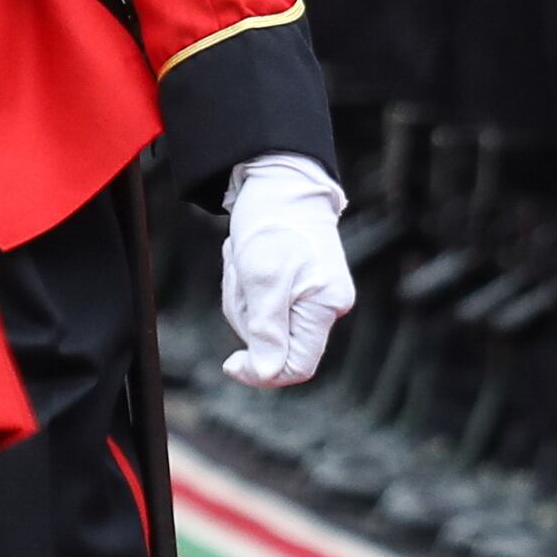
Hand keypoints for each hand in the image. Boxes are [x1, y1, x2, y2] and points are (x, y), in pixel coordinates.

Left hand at [216, 153, 353, 385]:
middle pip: (275, 344)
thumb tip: (267, 373)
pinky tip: (248, 261)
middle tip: (241, 278)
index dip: (263, 372)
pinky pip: (263, 306)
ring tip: (244, 262)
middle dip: (247, 317)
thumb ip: (267, 329)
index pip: (297, 367)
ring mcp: (313, 296)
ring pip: (263, 324)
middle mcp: (326, 306)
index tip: (230, 363)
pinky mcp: (299, 286)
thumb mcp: (263, 278)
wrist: (279, 184)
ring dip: (243, 298)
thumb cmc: (272, 225)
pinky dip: (247, 289)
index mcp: (325, 307)